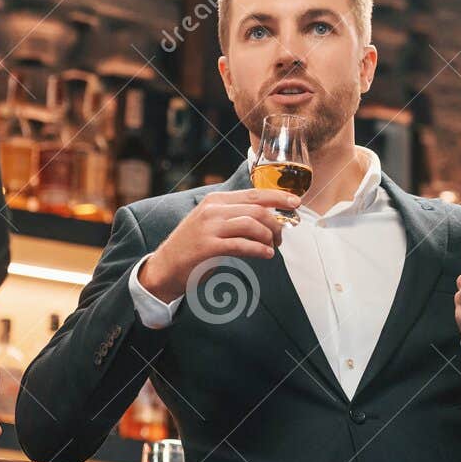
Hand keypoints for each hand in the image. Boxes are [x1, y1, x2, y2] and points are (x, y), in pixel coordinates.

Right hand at [138, 188, 299, 301]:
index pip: (254, 193)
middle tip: (281, 237)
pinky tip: (266, 254)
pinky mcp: (208, 246)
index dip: (278, 197)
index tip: (295, 203)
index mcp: (215, 201)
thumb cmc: (192, 248)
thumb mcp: (211, 223)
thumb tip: (267, 217)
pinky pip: (243, 244)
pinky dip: (260, 249)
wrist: (165, 268)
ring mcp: (209, 227)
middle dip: (276, 223)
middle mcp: (213, 210)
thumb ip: (234, 217)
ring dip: (269, 237)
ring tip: (272, 247)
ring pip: (252, 224)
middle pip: (257, 209)